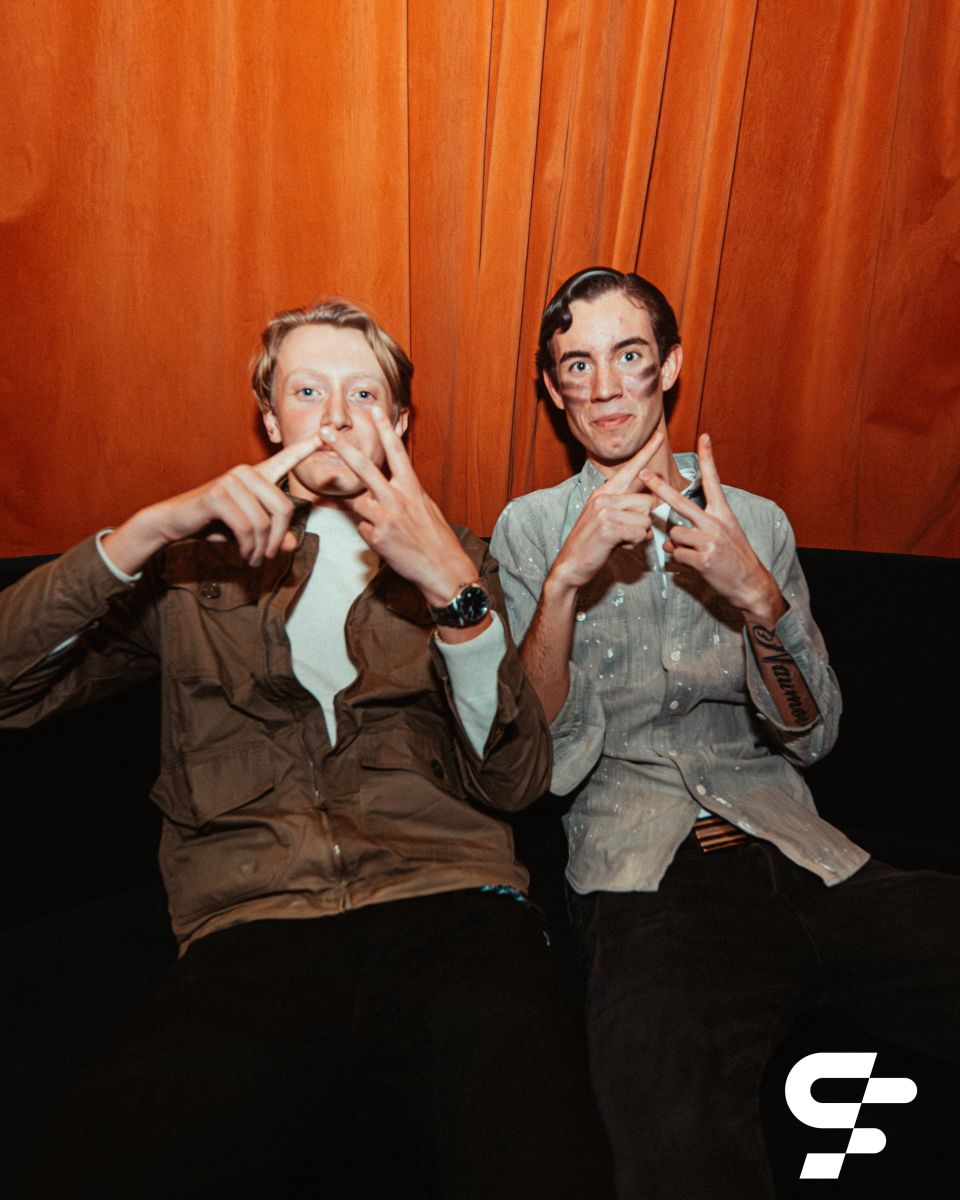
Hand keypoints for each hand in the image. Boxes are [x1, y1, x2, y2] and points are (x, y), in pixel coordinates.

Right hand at [103, 436, 321, 573]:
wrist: (174, 524)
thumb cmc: (214, 525)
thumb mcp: (249, 533)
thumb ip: (272, 536)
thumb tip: (292, 544)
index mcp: (257, 476)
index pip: (285, 459)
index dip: (306, 448)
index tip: (326, 432)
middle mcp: (246, 472)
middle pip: (284, 508)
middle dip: (278, 539)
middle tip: (268, 557)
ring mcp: (231, 480)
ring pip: (264, 522)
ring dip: (261, 548)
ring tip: (254, 558)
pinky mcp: (217, 494)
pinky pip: (246, 527)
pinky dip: (248, 547)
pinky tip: (244, 554)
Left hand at [321, 409, 478, 609]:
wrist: (442, 569)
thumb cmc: (436, 538)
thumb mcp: (426, 507)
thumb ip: (406, 492)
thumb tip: (392, 481)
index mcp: (413, 488)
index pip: (396, 452)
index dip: (385, 429)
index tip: (373, 409)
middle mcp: (398, 498)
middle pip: (364, 468)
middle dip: (343, 448)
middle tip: (326, 431)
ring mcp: (385, 517)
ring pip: (356, 502)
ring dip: (362, 509)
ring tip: (385, 524)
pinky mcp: (376, 537)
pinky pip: (362, 527)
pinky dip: (369, 532)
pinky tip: (386, 541)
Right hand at [548, 429, 663, 592]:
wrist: (570, 566)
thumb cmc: (593, 546)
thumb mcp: (608, 522)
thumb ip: (627, 511)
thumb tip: (650, 512)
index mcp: (603, 492)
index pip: (629, 469)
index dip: (646, 452)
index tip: (658, 434)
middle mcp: (603, 497)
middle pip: (647, 502)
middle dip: (642, 523)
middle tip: (624, 534)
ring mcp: (604, 510)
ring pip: (645, 519)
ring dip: (637, 535)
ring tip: (618, 540)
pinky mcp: (608, 526)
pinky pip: (639, 532)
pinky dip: (632, 544)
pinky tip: (615, 546)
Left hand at [640, 432, 784, 622]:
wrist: (751, 584)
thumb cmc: (734, 560)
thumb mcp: (722, 538)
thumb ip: (697, 532)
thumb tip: (670, 540)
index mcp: (723, 514)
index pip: (713, 481)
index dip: (708, 459)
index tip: (703, 437)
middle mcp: (716, 523)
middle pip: (681, 502)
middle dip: (660, 488)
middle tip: (644, 473)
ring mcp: (710, 540)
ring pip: (675, 534)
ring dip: (677, 546)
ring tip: (694, 555)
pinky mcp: (704, 558)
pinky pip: (677, 554)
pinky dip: (680, 561)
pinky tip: (695, 565)